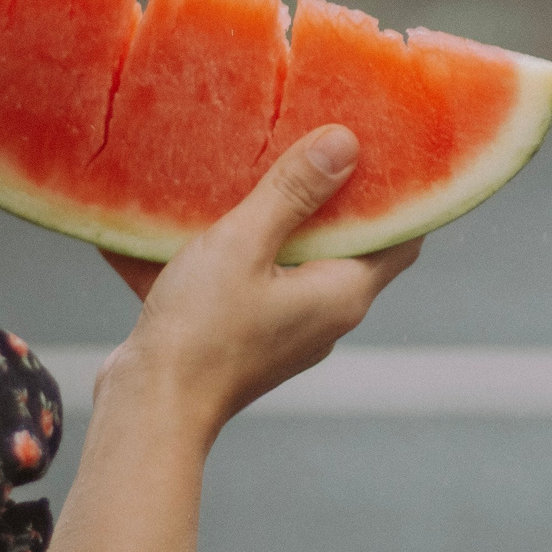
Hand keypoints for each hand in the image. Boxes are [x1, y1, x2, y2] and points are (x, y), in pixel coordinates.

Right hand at [96, 125, 420, 435]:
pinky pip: (264, 282)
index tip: (387, 146)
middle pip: (353, 245)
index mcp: (344, 293)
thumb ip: (293, 192)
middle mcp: (329, 316)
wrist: (150, 408)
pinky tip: (220, 218)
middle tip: (322, 144)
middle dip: (339, 197)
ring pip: (304, 262)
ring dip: (290, 223)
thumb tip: (346, 143)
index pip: (401, 235)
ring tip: (270, 170)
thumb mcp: (243, 244)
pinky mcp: (253, 338)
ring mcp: (291, 331)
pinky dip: (252, 252)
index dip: (401, 190)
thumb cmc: (200, 330)